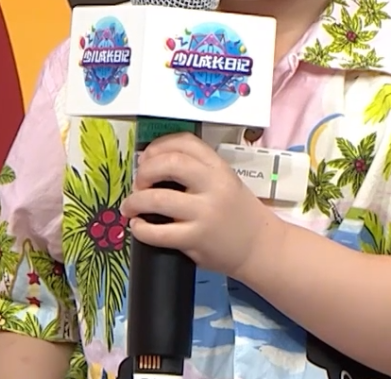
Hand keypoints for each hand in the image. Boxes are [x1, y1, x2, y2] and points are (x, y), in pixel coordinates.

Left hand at [121, 133, 283, 278]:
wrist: (260, 247)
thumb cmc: (238, 213)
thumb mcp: (225, 181)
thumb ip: (197, 170)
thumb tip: (150, 165)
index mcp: (219, 167)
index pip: (184, 142)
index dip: (158, 146)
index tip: (146, 158)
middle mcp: (213, 186)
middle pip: (169, 163)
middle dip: (144, 172)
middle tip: (138, 183)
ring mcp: (205, 213)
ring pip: (158, 198)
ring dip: (135, 201)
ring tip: (130, 207)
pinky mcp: (196, 239)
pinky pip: (159, 233)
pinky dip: (141, 229)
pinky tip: (139, 227)